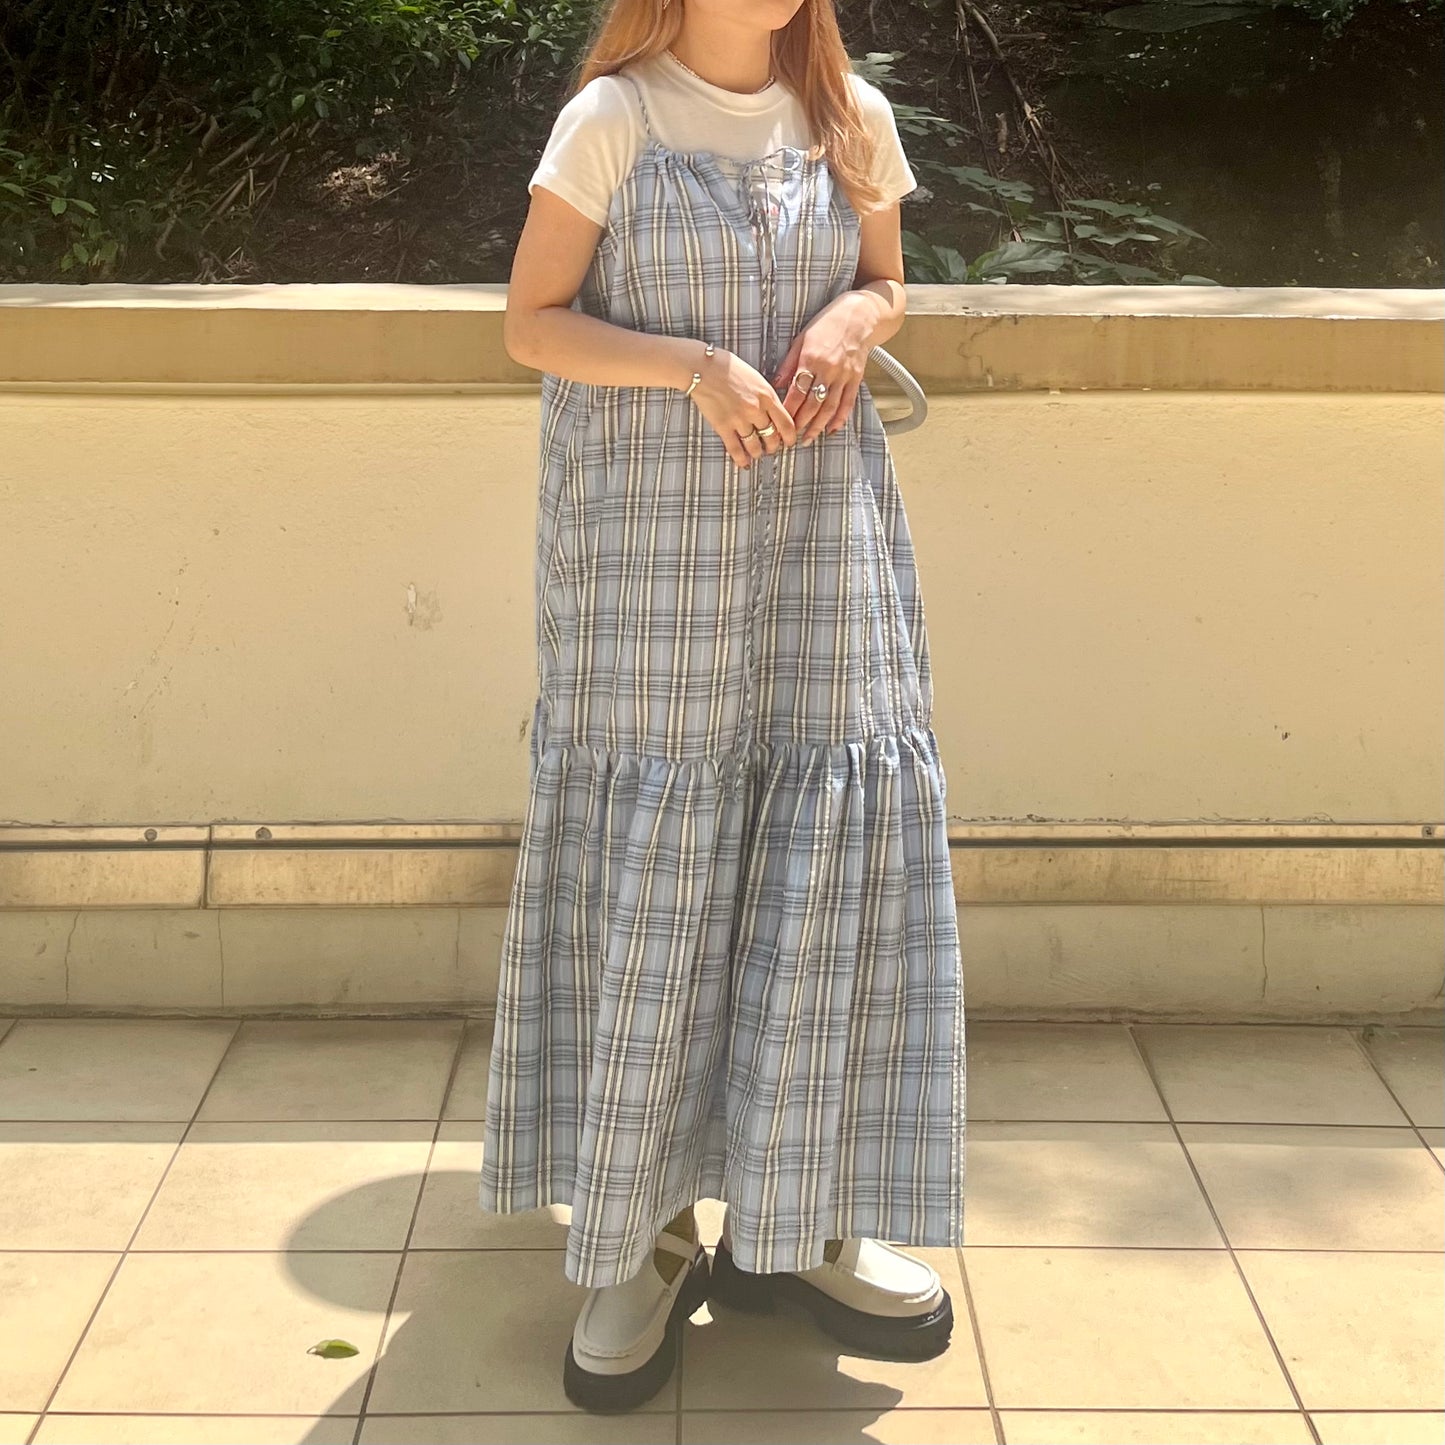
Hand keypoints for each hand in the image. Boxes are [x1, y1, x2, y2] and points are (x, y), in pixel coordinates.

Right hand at [684, 344, 797, 468]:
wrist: (702, 367)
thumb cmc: (727, 367)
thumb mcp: (756, 377)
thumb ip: (766, 396)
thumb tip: (773, 412)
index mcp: (767, 396)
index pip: (787, 424)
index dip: (790, 437)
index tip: (789, 442)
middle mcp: (756, 410)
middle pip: (772, 438)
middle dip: (773, 447)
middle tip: (772, 448)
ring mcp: (739, 420)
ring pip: (755, 446)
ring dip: (758, 453)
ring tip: (757, 453)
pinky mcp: (723, 426)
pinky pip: (735, 449)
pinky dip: (741, 459)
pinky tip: (743, 463)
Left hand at [770, 292, 878, 444]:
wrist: (859, 315)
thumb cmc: (827, 323)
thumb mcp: (801, 338)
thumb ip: (789, 363)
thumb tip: (775, 383)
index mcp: (811, 359)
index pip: (797, 392)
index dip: (789, 411)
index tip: (781, 423)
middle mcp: (828, 369)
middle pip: (813, 404)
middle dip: (801, 424)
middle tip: (791, 437)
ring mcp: (844, 375)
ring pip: (829, 407)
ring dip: (818, 426)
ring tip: (808, 439)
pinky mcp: (856, 378)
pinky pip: (847, 403)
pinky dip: (840, 418)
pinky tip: (831, 429)